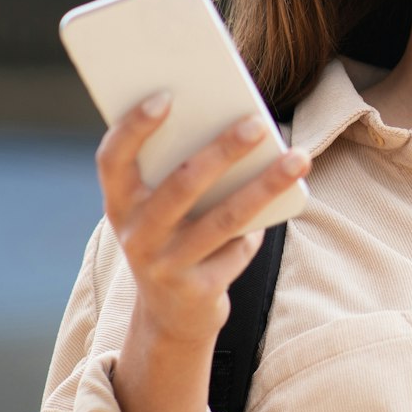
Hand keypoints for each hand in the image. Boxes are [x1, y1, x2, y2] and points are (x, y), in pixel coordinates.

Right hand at [95, 92, 310, 345]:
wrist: (171, 315)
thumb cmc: (175, 237)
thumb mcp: (165, 208)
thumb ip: (183, 170)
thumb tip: (239, 122)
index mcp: (119, 204)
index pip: (113, 159)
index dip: (133, 127)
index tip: (165, 96)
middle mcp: (135, 235)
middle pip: (181, 185)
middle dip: (222, 151)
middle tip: (257, 122)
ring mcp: (165, 265)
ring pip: (223, 219)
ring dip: (265, 185)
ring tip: (298, 158)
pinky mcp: (198, 289)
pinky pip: (239, 249)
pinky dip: (262, 226)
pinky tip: (287, 202)